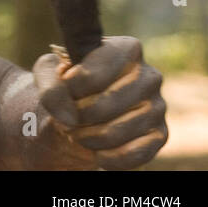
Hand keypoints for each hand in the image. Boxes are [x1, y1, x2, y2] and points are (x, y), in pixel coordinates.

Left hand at [33, 36, 167, 169]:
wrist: (79, 111)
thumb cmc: (67, 84)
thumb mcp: (49, 73)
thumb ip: (50, 86)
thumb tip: (69, 117)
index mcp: (126, 49)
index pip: (92, 74)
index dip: (70, 88)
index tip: (65, 88)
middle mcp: (149, 75)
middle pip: (103, 105)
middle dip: (77, 116)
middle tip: (68, 117)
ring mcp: (157, 106)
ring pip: (114, 132)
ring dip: (86, 138)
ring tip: (79, 131)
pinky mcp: (159, 135)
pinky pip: (130, 154)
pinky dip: (105, 157)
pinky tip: (96, 149)